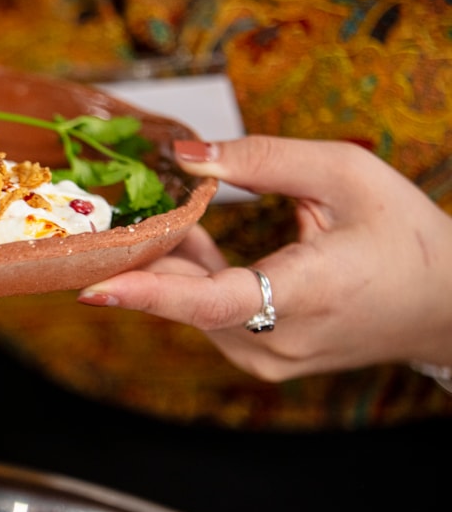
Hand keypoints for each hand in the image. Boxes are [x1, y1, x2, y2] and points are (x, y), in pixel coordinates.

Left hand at [77, 135, 451, 379]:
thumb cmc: (405, 237)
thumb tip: (186, 154)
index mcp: (306, 295)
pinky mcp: (263, 357)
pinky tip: (190, 237)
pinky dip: (194, 276)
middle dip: (147, 252)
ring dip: (172, 261)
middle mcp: (278, 340)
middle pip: (187, 298)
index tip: (94, 287)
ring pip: (193, 307)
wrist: (447, 305)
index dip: (150, 293)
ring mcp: (269, 357)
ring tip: (163, 216)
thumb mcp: (345, 175)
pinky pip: (210, 314)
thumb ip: (261, 160)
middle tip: (101, 216)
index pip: (212, 302)